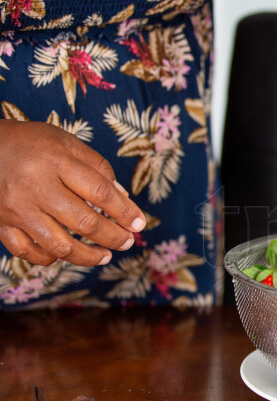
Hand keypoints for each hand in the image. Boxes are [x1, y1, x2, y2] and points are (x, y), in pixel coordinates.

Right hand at [0, 120, 145, 266]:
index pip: (100, 192)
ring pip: (58, 245)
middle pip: (84, 222)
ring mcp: (16, 209)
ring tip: (105, 256)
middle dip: (113, 237)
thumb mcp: (66, 142)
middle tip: (127, 241)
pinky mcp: (1, 223)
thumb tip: (123, 198)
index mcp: (56, 161)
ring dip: (87, 256)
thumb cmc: (31, 143)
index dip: (125, 211)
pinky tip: (65, 254)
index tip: (139, 223)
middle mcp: (35, 187)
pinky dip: (49, 258)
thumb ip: (97, 167)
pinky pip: (27, 252)